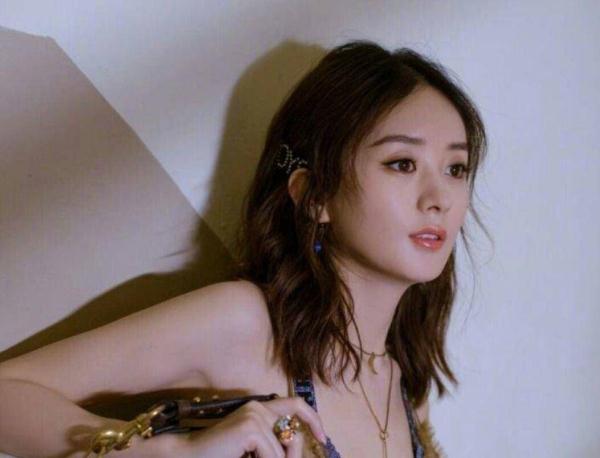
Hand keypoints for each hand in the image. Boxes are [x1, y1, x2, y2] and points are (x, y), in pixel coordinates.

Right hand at [179, 396, 327, 457]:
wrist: (189, 456)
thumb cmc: (222, 455)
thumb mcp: (255, 450)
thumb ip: (275, 444)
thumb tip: (296, 438)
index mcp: (260, 409)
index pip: (296, 404)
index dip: (313, 419)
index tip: (322, 437)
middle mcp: (259, 407)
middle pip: (293, 435)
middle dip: (289, 455)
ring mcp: (254, 415)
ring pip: (282, 451)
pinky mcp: (251, 427)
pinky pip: (272, 455)